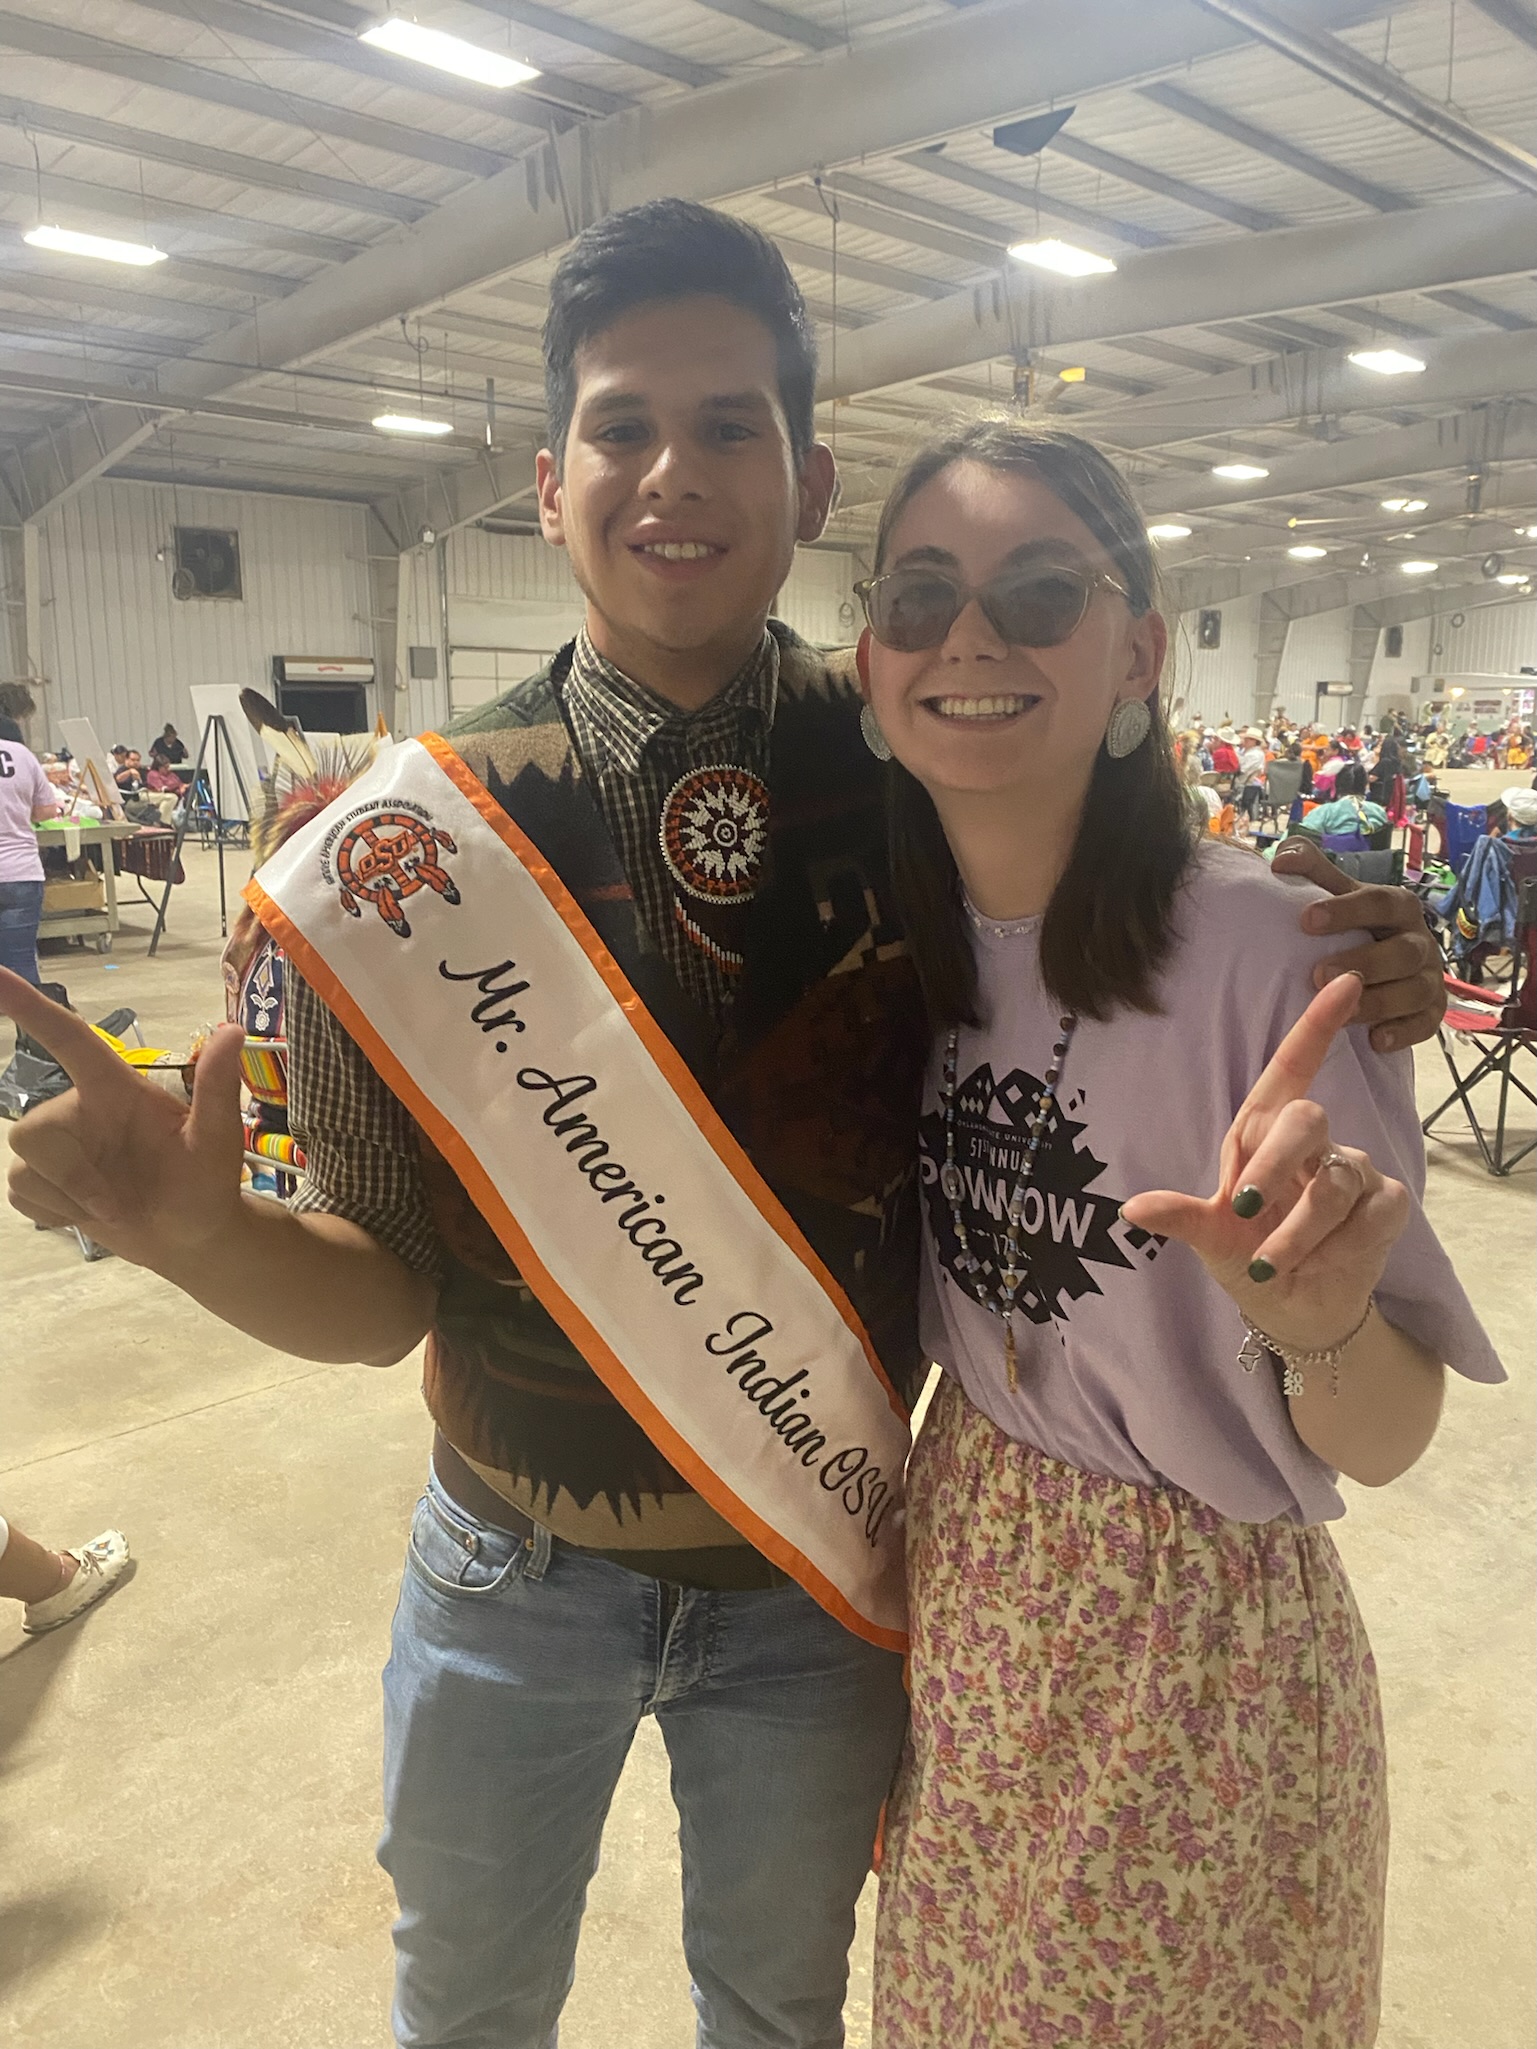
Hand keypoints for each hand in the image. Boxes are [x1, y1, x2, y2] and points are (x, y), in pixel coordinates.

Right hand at [2, 967, 245, 1267]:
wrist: (190, 1237)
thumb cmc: (206, 1182)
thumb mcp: (218, 1138)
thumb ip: (218, 1088)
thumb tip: (233, 1029)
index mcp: (115, 1088)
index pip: (68, 1039)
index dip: (31, 1006)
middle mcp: (79, 1109)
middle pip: (32, 1129)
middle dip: (70, 1175)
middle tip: (115, 1203)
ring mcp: (60, 1146)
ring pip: (24, 1166)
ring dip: (67, 1198)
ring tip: (111, 1207)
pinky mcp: (44, 1180)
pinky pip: (22, 1193)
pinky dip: (55, 1213)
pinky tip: (90, 1214)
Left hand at [1119, 973, 1409, 1352]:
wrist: (1295, 1309)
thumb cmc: (1250, 1254)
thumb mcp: (1209, 1237)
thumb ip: (1179, 1218)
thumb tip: (1130, 1209)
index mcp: (1263, 1133)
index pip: (1293, 1068)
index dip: (1316, 1026)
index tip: (1344, 981)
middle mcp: (1311, 1143)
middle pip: (1307, 1119)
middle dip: (1272, 1167)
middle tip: (1241, 1209)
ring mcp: (1353, 1170)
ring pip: (1333, 1182)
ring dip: (1297, 1230)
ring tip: (1273, 1263)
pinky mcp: (1386, 1205)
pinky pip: (1369, 1214)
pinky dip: (1336, 1247)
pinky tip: (1317, 1265)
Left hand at [1270, 838, 1444, 1052]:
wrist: (1383, 964)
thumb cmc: (1353, 925)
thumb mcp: (1335, 895)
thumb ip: (1311, 871)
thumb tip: (1282, 860)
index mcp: (1396, 906)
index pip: (1378, 903)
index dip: (1345, 910)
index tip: (1306, 920)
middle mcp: (1419, 940)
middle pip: (1402, 952)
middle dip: (1362, 963)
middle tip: (1317, 975)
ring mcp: (1429, 978)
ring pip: (1413, 991)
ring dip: (1377, 1003)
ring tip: (1340, 1015)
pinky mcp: (1431, 1012)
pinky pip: (1426, 1025)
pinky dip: (1403, 1033)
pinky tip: (1375, 1040)